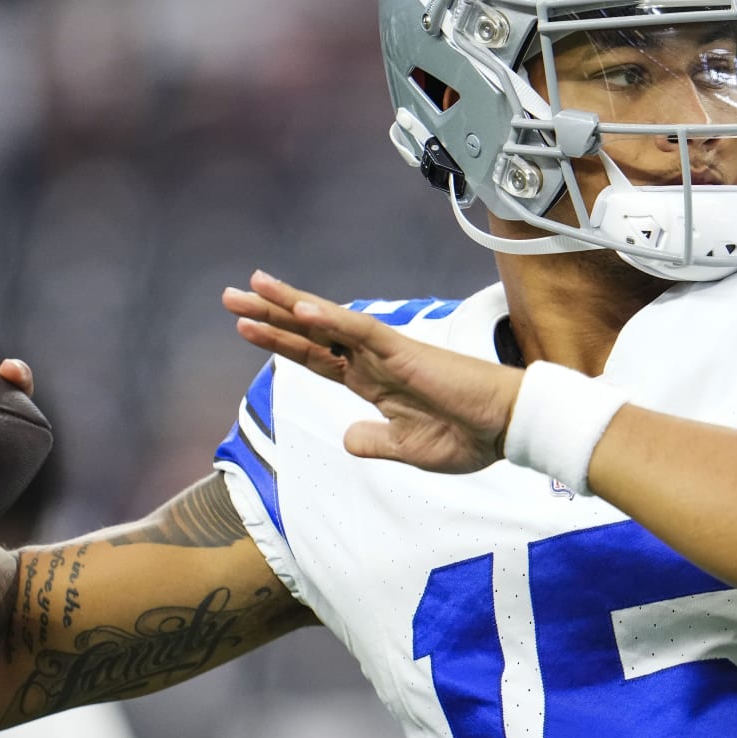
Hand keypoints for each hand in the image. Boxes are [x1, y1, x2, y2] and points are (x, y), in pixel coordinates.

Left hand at [223, 272, 523, 474]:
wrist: (506, 429)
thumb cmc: (469, 436)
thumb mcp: (408, 450)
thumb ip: (374, 442)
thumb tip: (346, 438)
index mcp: (374, 384)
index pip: (316, 357)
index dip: (281, 343)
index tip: (245, 329)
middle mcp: (373, 361)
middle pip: (310, 332)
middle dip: (269, 315)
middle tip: (230, 296)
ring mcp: (385, 352)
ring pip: (327, 321)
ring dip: (287, 304)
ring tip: (250, 287)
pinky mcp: (402, 351)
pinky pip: (358, 331)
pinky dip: (328, 318)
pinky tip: (298, 307)